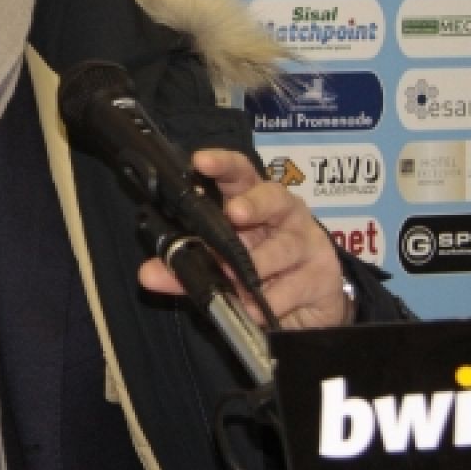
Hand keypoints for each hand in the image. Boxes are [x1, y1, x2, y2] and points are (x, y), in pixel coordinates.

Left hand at [137, 149, 352, 329]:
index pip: (240, 173)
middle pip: (273, 197)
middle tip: (234, 214)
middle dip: (253, 203)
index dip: (222, 164)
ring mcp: (307, 244)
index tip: (201, 161)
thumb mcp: (221, 268)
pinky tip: (257, 308)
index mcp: (255, 202)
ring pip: (284, 246)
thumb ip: (185, 269)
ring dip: (258, 263)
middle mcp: (285, 215)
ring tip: (238, 279)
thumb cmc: (263, 272)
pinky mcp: (322, 276)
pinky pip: (295, 286)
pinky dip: (272, 300)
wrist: (312, 306)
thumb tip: (148, 273)